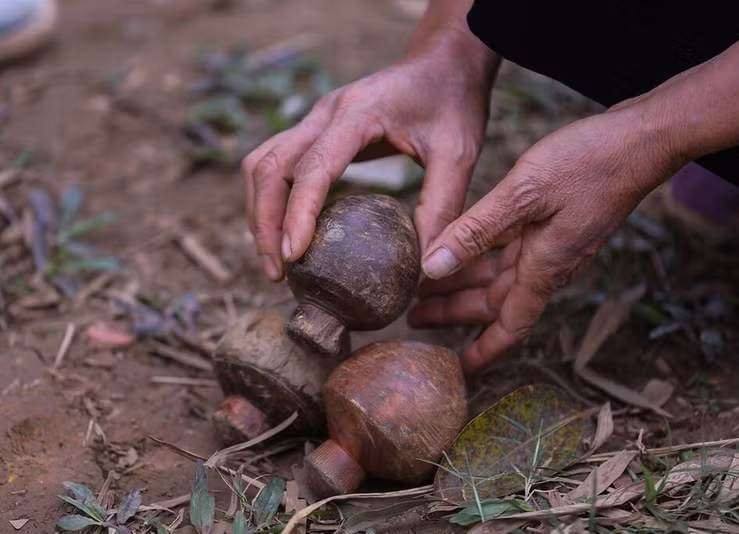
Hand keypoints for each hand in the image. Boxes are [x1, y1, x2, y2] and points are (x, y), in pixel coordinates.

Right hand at [242, 40, 498, 280]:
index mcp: (358, 114)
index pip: (312, 167)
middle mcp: (325, 112)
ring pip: (262, 164)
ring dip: (259, 212)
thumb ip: (442, 207)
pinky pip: (275, 163)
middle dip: (264, 222)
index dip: (297, 213)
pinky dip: (270, 199)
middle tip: (277, 273)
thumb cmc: (453, 101)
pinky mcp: (316, 130)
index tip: (293, 256)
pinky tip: (285, 232)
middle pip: (269, 167)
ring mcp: (315, 118)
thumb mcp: (459, 154)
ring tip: (275, 260)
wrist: (444, 61)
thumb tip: (427, 268)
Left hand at [407, 105, 686, 372]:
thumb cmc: (590, 163)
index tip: (457, 369)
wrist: (642, 139)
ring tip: (425, 285)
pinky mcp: (556, 224)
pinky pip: (511, 253)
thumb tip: (433, 269)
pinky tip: (463, 248)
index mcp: (543, 267)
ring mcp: (554, 245)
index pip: (509, 325)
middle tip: (413, 316)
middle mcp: (549, 264)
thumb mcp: (522, 194)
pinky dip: (482, 257)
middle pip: (495, 302)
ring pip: (500, 276)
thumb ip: (475, 232)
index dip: (483, 351)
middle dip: (454, 312)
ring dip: (464, 282)